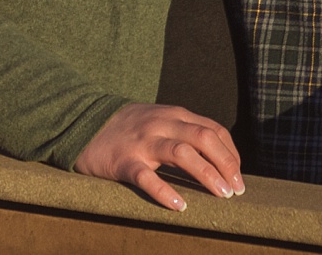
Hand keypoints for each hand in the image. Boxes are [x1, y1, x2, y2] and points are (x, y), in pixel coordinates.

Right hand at [74, 103, 245, 211]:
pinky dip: (164, 191)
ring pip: (181, 154)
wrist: (83, 123)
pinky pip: (146, 177)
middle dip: (226, 164)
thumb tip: (219, 160)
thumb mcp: (160, 121)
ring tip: (221, 195)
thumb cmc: (130, 129)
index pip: (214, 130)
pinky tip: (179, 206)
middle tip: (236, 191)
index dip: (232, 154)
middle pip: (204, 139)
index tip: (238, 177)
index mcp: (174, 115)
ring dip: (207, 175)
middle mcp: (161, 125)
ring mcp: (142, 142)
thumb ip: (185, 132)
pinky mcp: (123, 161)